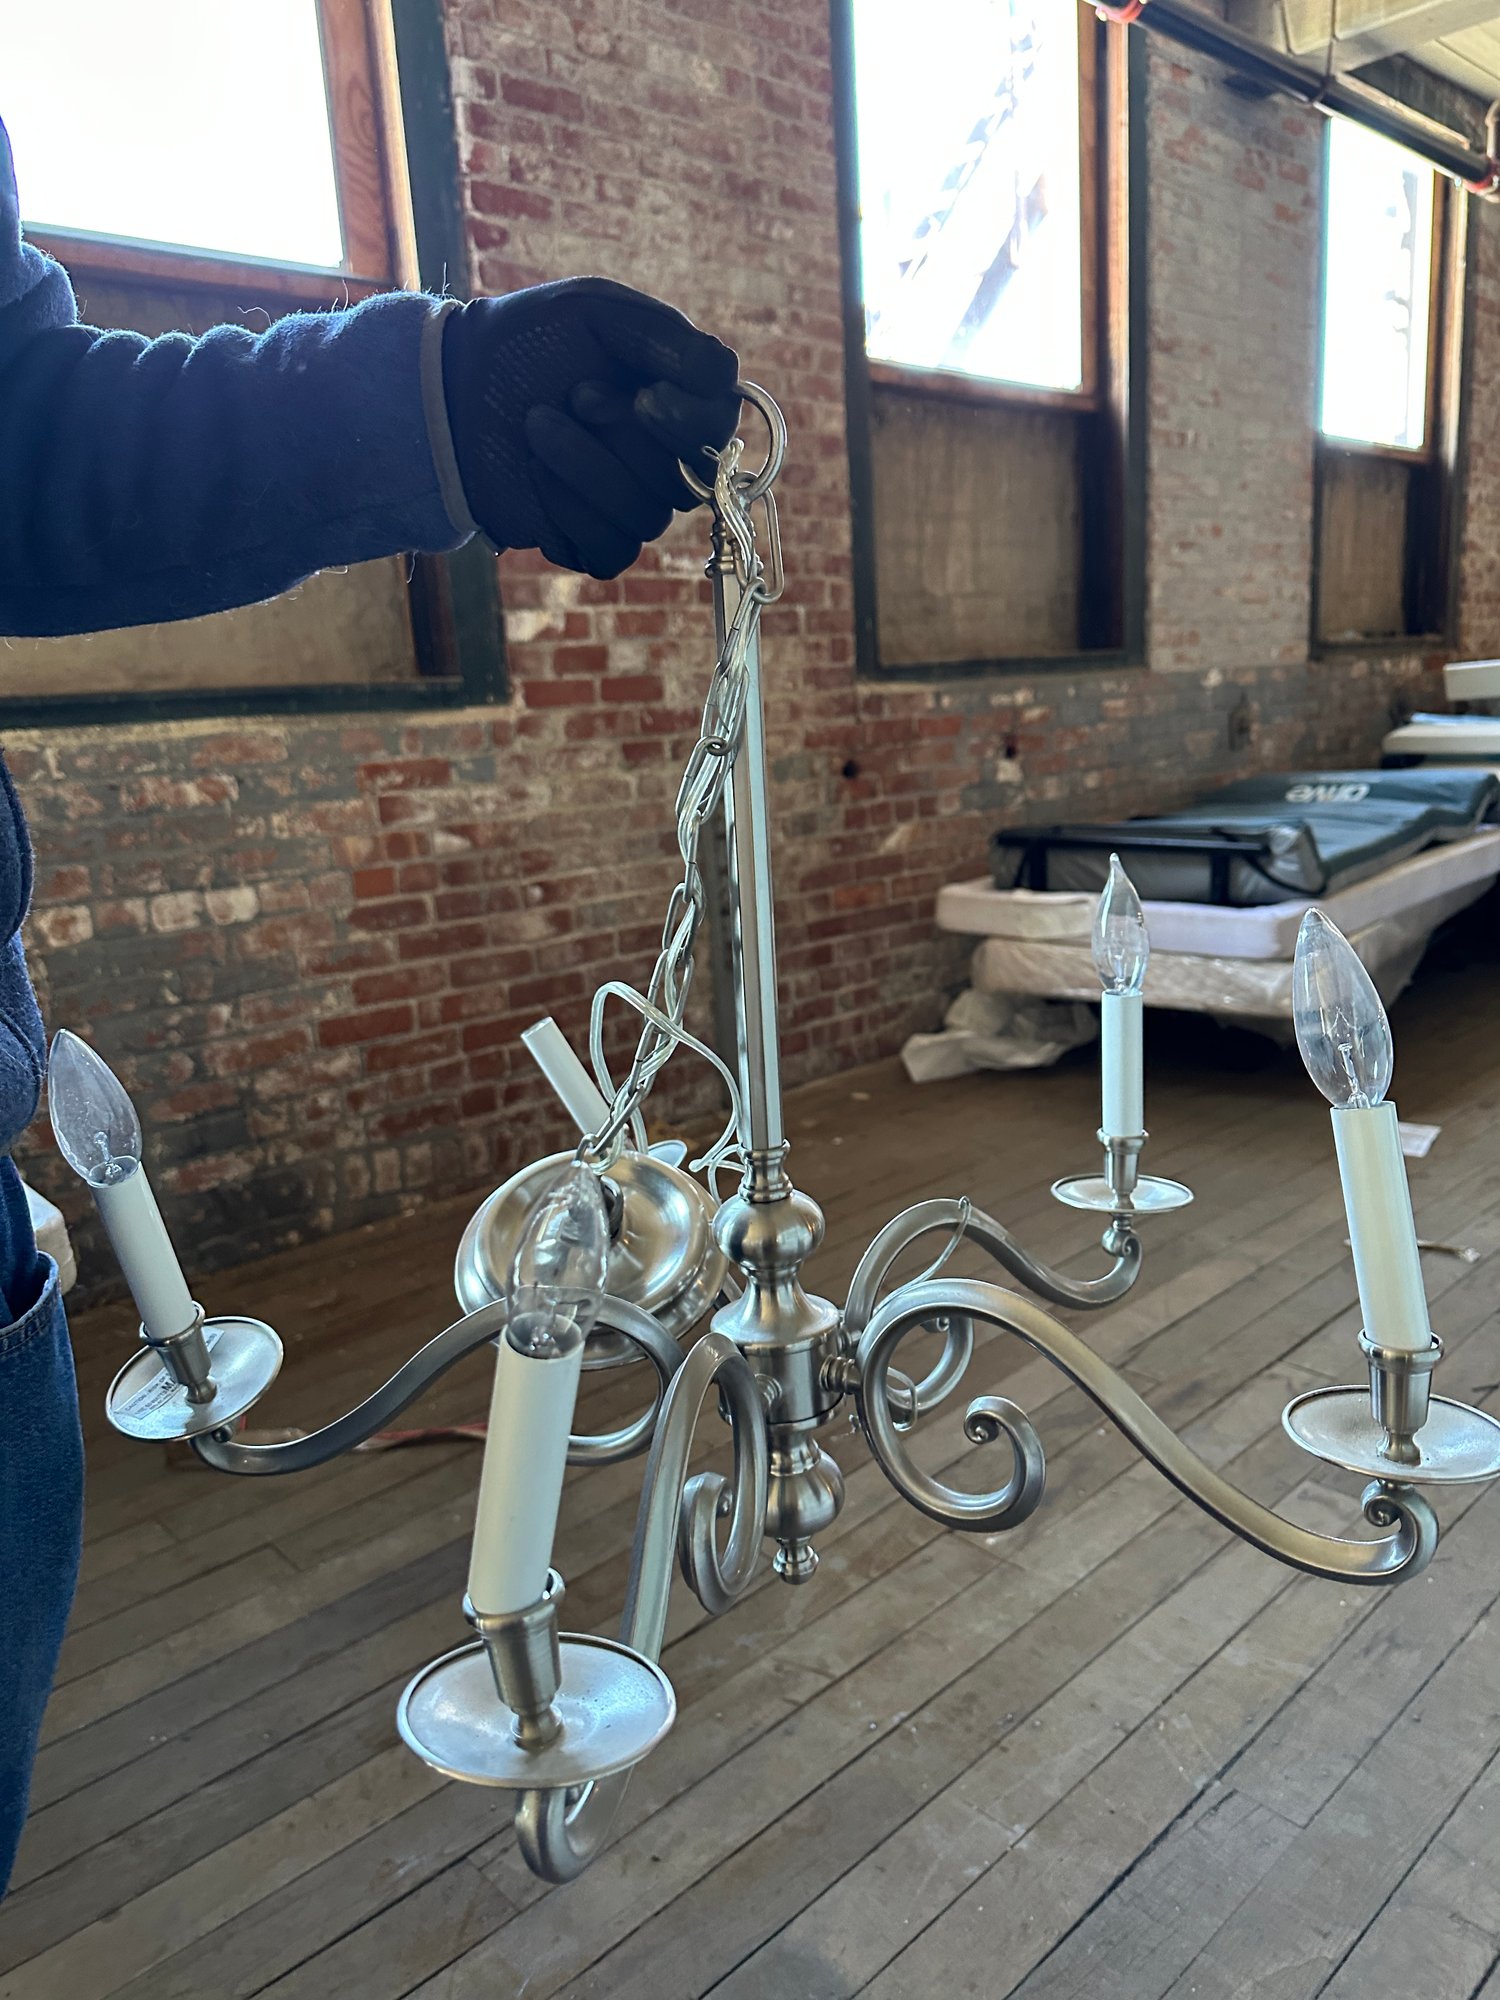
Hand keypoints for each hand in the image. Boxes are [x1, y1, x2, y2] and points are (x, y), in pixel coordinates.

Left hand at [441, 277, 740, 578]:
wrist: (452, 391)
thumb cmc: (527, 341)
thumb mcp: (594, 310)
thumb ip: (662, 335)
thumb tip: (722, 375)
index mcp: (677, 398)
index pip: (721, 424)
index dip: (690, 421)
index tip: (644, 394)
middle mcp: (667, 458)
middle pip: (687, 477)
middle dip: (624, 436)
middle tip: (575, 394)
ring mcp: (634, 507)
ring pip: (647, 517)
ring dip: (584, 467)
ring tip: (535, 424)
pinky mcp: (596, 545)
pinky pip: (612, 551)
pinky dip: (570, 514)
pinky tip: (535, 476)